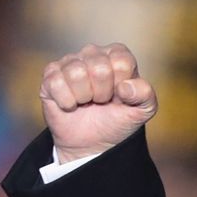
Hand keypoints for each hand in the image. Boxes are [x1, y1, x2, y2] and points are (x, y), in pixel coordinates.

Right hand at [40, 43, 158, 162]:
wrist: (92, 143)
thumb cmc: (117, 120)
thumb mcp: (142, 110)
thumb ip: (145, 94)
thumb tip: (125, 87)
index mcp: (118, 55)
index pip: (122, 63)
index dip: (122, 87)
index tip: (119, 96)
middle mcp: (93, 53)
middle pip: (99, 68)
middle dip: (102, 93)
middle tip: (101, 101)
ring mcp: (70, 62)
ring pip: (76, 73)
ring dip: (83, 97)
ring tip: (86, 102)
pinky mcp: (50, 75)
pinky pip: (56, 83)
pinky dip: (66, 102)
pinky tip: (71, 104)